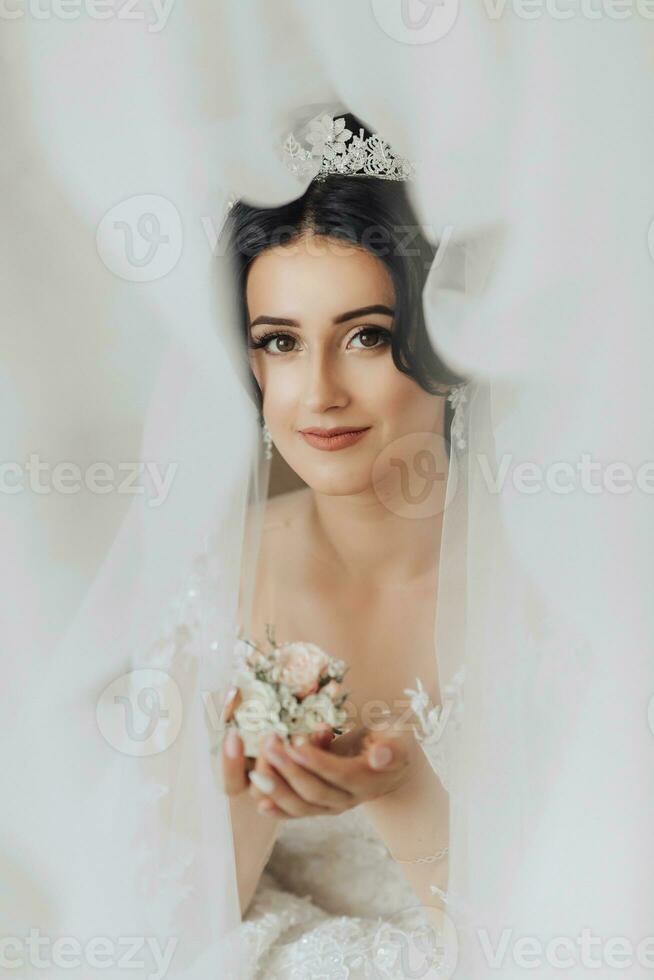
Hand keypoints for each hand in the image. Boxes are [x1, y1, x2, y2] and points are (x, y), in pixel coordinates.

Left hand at [235, 721, 413, 819]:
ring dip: (277, 788)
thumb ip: (392, 750)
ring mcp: (332, 806)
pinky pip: (296, 811)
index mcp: (367, 781)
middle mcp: (348, 800)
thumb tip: (379, 757)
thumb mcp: (399, 740)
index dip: (316, 761)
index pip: (339, 775)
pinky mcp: (318, 805)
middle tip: (269, 745)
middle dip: (289, 770)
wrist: (389, 760)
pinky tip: (260, 801)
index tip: (295, 743)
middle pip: (315, 792)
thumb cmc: (392, 741)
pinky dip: (278, 808)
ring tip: (257, 769)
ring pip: (301, 805)